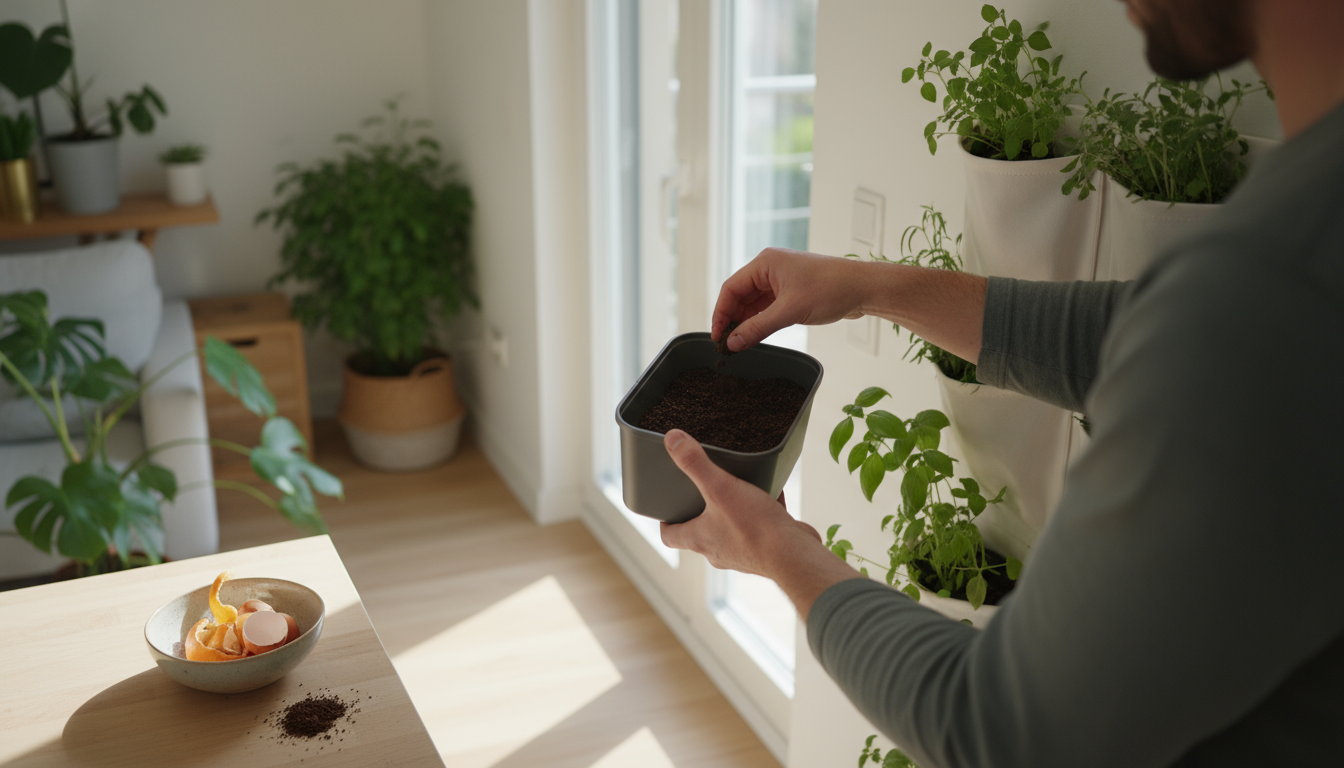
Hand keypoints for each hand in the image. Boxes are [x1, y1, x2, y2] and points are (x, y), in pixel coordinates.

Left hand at [659, 429, 822, 577]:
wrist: (794, 555)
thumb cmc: (755, 529)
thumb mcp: (721, 487)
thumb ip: (696, 463)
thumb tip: (672, 440)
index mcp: (700, 538)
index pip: (670, 536)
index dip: (665, 522)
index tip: (667, 508)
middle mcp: (717, 550)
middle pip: (700, 533)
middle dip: (701, 512)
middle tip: (703, 491)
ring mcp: (742, 553)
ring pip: (730, 531)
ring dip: (732, 512)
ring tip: (737, 489)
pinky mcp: (765, 551)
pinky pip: (759, 530)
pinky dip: (761, 514)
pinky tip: (770, 495)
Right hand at [711, 248, 868, 351]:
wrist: (863, 288)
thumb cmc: (831, 289)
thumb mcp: (790, 311)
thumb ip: (758, 328)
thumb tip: (733, 343)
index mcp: (765, 263)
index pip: (731, 288)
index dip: (720, 313)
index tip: (717, 337)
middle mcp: (769, 268)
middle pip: (740, 296)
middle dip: (733, 320)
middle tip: (727, 345)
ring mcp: (781, 280)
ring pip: (753, 303)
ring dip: (746, 322)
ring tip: (740, 344)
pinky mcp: (791, 291)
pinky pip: (767, 307)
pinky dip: (761, 321)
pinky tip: (757, 336)